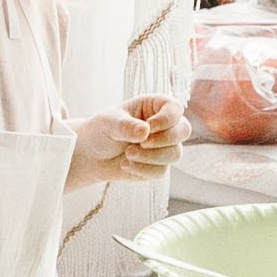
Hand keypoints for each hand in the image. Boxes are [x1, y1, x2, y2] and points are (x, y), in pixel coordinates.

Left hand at [70, 95, 187, 185]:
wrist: (92, 155)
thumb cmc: (101, 131)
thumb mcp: (109, 123)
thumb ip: (126, 126)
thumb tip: (144, 131)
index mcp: (155, 106)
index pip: (175, 108)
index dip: (167, 119)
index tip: (149, 127)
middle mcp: (164, 125)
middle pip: (183, 130)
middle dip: (164, 140)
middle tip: (141, 143)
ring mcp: (164, 146)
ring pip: (175, 153)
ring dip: (151, 157)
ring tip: (128, 154)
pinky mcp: (159, 165)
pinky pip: (162, 171)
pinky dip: (143, 170)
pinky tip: (126, 165)